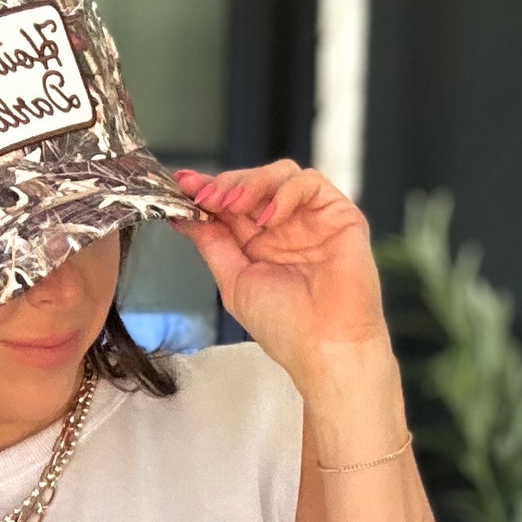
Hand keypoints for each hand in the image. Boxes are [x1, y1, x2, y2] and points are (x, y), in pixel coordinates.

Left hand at [172, 163, 389, 395]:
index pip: (231, 204)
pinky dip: (286, 192)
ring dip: (252, 183)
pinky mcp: (340, 215)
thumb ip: (212, 245)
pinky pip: (311, 182)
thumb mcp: (234, 282)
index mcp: (260, 244)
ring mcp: (312, 220)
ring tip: (234, 205)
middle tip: (206, 198)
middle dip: (225, 185)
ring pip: (281, 174)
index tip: (182, 183)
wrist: (325, 348)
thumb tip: (183, 217)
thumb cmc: (285, 327)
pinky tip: (269, 218)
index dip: (207, 189)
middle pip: (253, 182)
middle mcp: (286, 228)